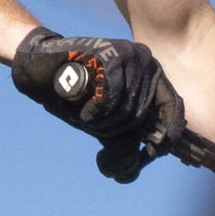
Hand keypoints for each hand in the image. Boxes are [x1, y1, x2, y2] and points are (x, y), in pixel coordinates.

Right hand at [10, 27, 184, 161]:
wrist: (39, 68)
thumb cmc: (73, 97)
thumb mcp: (105, 124)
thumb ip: (126, 143)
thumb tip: (141, 159)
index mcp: (152, 77)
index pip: (175, 109)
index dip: (168, 135)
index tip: (151, 152)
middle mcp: (147, 63)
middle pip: (142, 117)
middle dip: (114, 131)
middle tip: (92, 123)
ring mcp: (131, 56)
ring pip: (126, 111)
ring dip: (101, 123)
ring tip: (85, 110)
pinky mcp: (111, 56)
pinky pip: (111, 100)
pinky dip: (95, 112)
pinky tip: (83, 109)